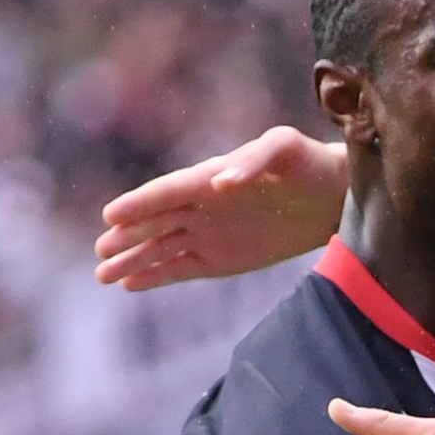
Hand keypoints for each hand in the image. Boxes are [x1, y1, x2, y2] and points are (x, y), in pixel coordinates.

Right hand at [94, 125, 347, 290]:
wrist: (332, 198)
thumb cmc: (307, 164)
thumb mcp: (284, 150)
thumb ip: (252, 161)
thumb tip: (219, 182)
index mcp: (207, 177)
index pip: (165, 192)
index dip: (138, 204)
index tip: (110, 215)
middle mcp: (199, 206)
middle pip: (154, 223)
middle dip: (126, 237)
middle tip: (102, 250)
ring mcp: (206, 234)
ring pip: (160, 249)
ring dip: (132, 261)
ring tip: (103, 275)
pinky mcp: (219, 260)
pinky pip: (180, 269)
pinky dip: (156, 277)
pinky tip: (131, 284)